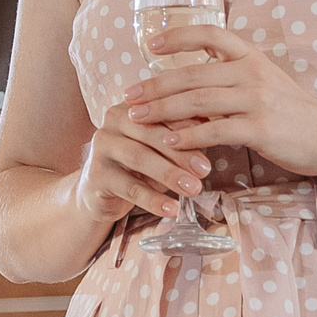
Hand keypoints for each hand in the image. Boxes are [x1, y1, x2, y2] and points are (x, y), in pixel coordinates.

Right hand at [74, 101, 211, 224]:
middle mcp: (112, 121)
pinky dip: (153, 200)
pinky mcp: (96, 175)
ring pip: (138, 158)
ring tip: (194, 190)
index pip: (162, 110)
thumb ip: (183, 135)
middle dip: (180, 151)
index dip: (188, 125)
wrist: (101, 189)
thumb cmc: (141, 164)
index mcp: (131, 107)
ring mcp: (101, 147)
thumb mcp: (162, 146)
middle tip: (206, 170)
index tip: (215, 139)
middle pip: (150, 132)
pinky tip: (172, 209)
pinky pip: (128, 188)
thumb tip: (220, 126)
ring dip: (169, 174)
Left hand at [127, 25, 316, 175]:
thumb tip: (184, 81)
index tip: (150, 45)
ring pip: (198, 100)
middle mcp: (251, 72)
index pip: (210, 33)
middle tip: (127, 95)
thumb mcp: (262, 81)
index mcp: (250, 56)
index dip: (178, 36)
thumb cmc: (290, 111)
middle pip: (192, 74)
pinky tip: (169, 140)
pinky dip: (189, 135)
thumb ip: (228, 77)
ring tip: (137, 117)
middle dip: (154, 85)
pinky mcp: (260, 128)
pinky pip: (216, 129)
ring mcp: (256, 99)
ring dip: (162, 109)